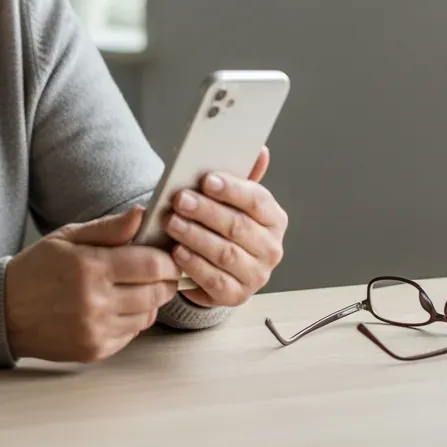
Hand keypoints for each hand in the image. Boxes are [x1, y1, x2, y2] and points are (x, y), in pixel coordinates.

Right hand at [4, 206, 181, 362]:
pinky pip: (132, 334)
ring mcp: (96, 330)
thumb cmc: (36, 269)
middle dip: (165, 280)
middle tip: (157, 271)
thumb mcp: (67, 237)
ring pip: (148, 315)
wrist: (5, 312)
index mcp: (90, 268)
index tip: (167, 254)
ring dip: (150, 300)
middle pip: (157, 292)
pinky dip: (132, 319)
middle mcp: (96, 302)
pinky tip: (116, 307)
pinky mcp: (95, 350)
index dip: (167, 259)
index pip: (152, 265)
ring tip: (134, 287)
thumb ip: (109, 227)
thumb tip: (142, 214)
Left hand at [163, 146, 286, 307]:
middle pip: (238, 226)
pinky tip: (176, 252)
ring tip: (172, 222)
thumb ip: (243, 177)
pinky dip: (194, 265)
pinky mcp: (237, 296)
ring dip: (195, 236)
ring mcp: (257, 275)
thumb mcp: (233, 200)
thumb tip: (261, 150)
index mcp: (274, 219)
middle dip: (206, 211)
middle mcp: (271, 249)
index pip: (258, 200)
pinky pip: (215, 280)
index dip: (232, 189)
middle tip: (180, 200)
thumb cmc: (223, 225)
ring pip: (225, 253)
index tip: (206, 179)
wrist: (218, 267)